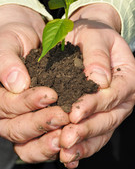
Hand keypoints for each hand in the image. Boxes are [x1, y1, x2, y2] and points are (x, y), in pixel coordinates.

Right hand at [0, 4, 68, 162]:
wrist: (23, 40)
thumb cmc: (10, 39)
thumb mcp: (4, 42)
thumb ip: (6, 61)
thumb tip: (16, 85)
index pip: (3, 104)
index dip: (26, 102)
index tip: (50, 94)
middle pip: (14, 127)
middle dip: (40, 123)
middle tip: (63, 115)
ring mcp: (9, 121)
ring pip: (25, 139)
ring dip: (47, 138)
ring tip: (67, 131)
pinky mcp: (26, 122)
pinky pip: (36, 138)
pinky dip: (50, 140)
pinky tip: (66, 137)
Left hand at [59, 4, 134, 167]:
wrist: (90, 38)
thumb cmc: (93, 35)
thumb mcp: (94, 36)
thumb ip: (97, 55)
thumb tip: (100, 80)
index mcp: (127, 76)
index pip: (114, 94)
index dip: (95, 104)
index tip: (75, 112)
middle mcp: (123, 96)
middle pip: (109, 117)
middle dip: (87, 129)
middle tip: (67, 138)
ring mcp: (113, 108)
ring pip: (102, 130)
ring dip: (84, 144)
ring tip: (65, 153)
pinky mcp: (99, 115)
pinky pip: (95, 134)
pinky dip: (83, 146)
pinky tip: (68, 157)